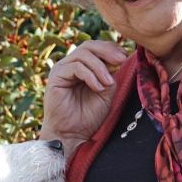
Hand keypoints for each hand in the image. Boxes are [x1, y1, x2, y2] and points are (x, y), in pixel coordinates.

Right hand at [39, 40, 127, 157]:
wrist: (72, 135)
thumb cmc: (88, 117)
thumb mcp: (106, 93)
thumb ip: (110, 75)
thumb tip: (118, 59)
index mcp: (83, 66)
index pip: (96, 48)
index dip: (111, 48)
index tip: (125, 55)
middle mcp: (71, 64)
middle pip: (88, 46)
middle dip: (107, 51)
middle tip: (120, 59)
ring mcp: (62, 69)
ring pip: (82, 54)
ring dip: (100, 66)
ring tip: (108, 82)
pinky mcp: (56, 76)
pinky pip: (75, 67)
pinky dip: (90, 75)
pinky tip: (98, 87)